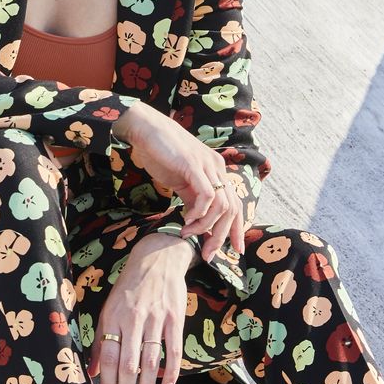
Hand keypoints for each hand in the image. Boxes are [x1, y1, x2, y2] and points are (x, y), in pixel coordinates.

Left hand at [86, 233, 195, 383]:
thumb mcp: (108, 309)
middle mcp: (134, 319)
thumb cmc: (129, 287)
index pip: (109, 357)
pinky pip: (174, 349)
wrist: (157, 258)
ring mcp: (156, 318)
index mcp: (114, 317)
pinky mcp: (175, 317)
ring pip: (151, 361)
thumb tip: (92, 372)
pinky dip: (172, 371)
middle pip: (129, 364)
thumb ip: (100, 340)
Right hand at [115, 104, 245, 269]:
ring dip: (206, 227)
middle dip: (222, 236)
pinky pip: (207, 196)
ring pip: (222, 206)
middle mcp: (217, 167)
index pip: (235, 205)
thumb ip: (192, 198)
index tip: (234, 250)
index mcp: (216, 171)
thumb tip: (197, 221)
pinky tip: (186, 220)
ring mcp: (208, 166)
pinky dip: (199, 213)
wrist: (146, 130)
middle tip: (207, 254)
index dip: (237, 229)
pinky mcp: (194, 165)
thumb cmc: (161, 153)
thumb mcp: (181, 180)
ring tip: (188, 234)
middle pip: (232, 209)